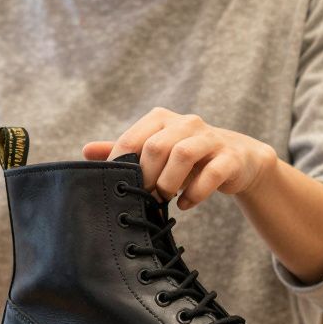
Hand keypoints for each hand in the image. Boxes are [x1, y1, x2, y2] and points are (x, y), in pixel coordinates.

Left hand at [83, 107, 278, 209]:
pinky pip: (211, 173)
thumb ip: (123, 151)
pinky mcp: (231, 158)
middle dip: (146, 177)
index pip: (132, 140)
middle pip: (156, 147)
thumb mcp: (154, 152)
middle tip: (143, 197)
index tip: (118, 189)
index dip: (122, 167)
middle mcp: (186, 123)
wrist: (237, 159)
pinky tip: (185, 204)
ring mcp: (211, 138)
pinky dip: (195, 192)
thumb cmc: (185, 158)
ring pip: (183, 154)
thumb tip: (85, 151)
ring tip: (162, 200)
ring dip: (168, 183)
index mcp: (161, 119)